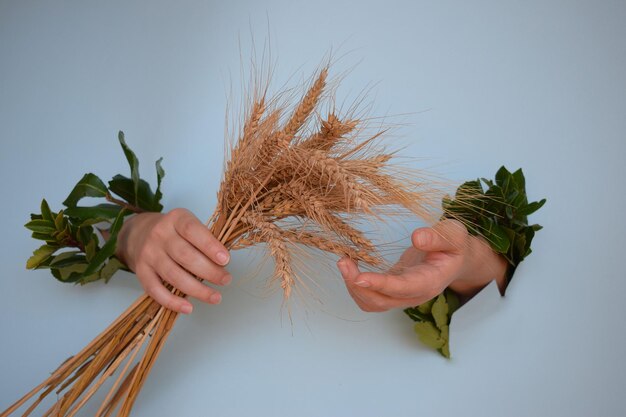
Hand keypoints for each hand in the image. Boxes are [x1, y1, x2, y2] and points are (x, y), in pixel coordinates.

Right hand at [116, 208, 230, 313]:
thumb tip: (223, 263)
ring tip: (215, 297)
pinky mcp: (140, 271)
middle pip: (185, 256)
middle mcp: (160, 235)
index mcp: (176, 219)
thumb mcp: (189, 224)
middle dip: (209, 271)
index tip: (226, 260)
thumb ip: (205, 239)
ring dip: (197, 289)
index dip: (210, 246)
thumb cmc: (174, 232)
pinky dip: (172, 302)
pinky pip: (155, 290)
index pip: (192, 230)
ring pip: (173, 275)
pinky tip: (188, 308)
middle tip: (225, 280)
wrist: (139, 233)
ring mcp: (149, 254)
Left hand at [337, 219, 506, 311]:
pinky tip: (350, 264)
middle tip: (343, 261)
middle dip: (358, 286)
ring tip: (343, 262)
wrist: (457, 259)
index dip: (380, 284)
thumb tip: (417, 237)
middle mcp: (414, 294)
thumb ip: (438, 237)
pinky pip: (369, 295)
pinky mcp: (391, 289)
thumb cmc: (454, 246)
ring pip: (372, 303)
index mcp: (430, 282)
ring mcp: (401, 295)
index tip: (359, 278)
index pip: (402, 288)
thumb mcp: (454, 235)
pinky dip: (355, 283)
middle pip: (381, 302)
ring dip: (353, 287)